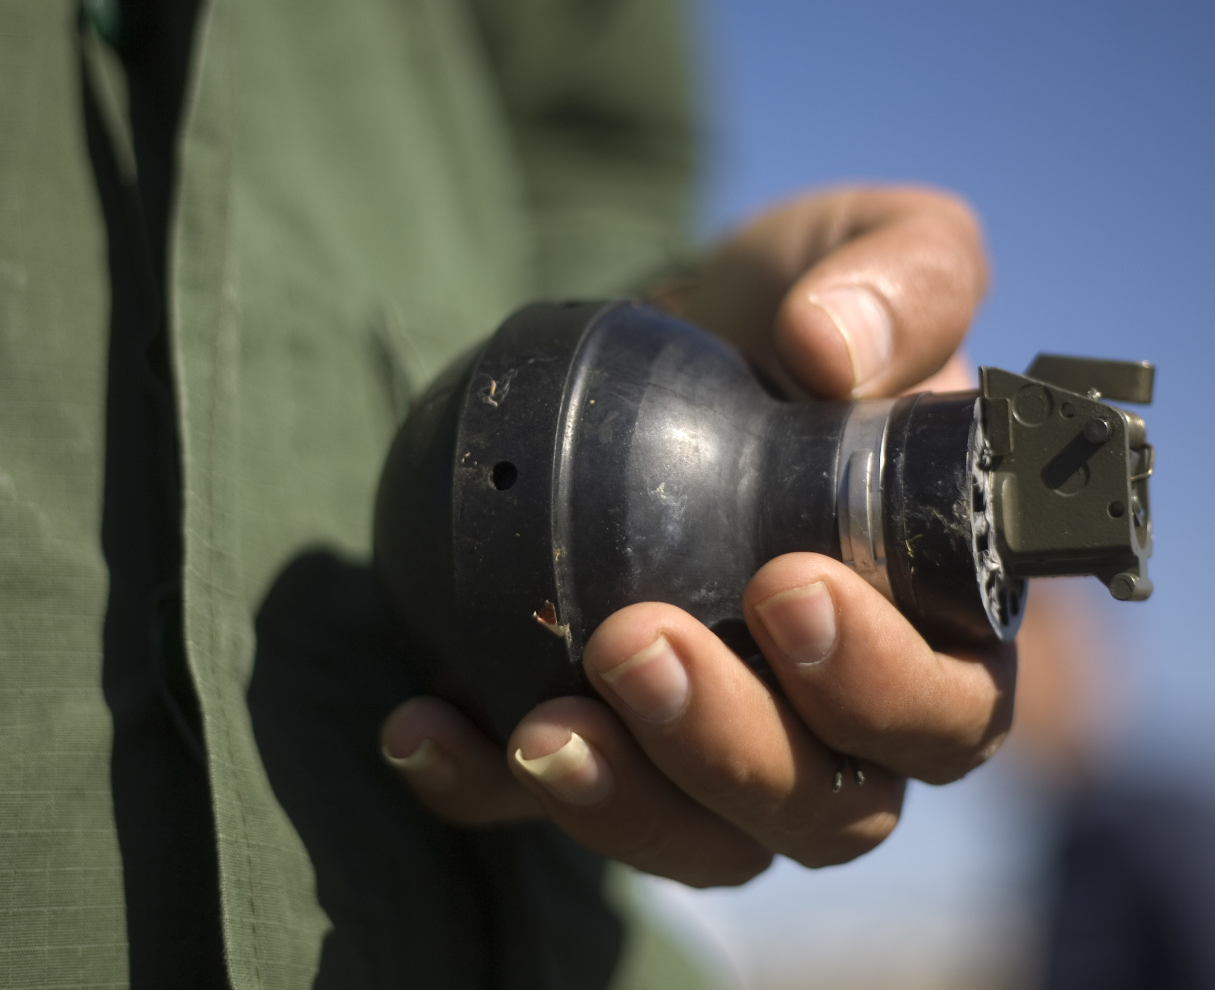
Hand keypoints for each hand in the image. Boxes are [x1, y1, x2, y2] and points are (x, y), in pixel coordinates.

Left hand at [381, 185, 1013, 884]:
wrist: (678, 340)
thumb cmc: (796, 306)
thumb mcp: (870, 249)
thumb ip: (903, 282)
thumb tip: (835, 354)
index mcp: (929, 623)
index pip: (941, 709)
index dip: (877, 682)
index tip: (783, 583)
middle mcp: (840, 714)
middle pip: (823, 806)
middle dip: (730, 748)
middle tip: (633, 642)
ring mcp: (720, 742)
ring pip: (703, 840)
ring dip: (621, 800)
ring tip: (540, 728)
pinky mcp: (607, 738)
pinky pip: (551, 800)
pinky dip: (486, 785)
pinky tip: (423, 729)